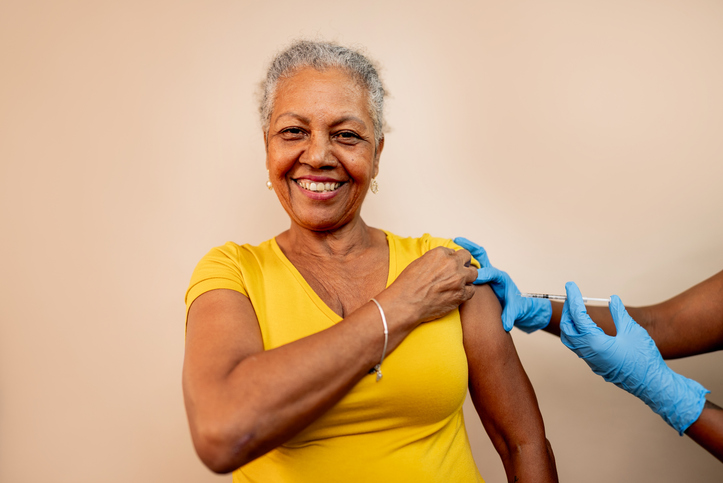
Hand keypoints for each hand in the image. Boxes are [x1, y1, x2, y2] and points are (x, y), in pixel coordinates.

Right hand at [389, 246, 477, 323]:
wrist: (406, 303)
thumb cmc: (407, 285)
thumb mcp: (418, 263)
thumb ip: (433, 260)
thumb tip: (440, 263)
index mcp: (440, 254)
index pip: (453, 251)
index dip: (450, 259)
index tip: (448, 265)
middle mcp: (452, 264)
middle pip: (466, 257)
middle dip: (462, 263)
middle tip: (457, 271)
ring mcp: (459, 279)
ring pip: (474, 273)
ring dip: (468, 277)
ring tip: (459, 282)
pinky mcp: (462, 294)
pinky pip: (472, 290)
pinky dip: (466, 291)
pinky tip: (458, 293)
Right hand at [454, 237, 550, 332]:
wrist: (519, 306)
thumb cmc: (518, 306)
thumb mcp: (516, 311)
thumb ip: (510, 315)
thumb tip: (506, 324)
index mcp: (501, 278)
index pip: (491, 273)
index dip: (482, 274)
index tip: (473, 277)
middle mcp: (493, 273)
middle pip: (481, 256)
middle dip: (470, 248)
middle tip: (457, 241)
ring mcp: (486, 273)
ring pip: (475, 258)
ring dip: (464, 251)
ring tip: (451, 245)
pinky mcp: (481, 276)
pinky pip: (471, 265)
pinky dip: (462, 260)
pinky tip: (451, 259)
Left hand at [560, 281, 708, 434]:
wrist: (652, 385)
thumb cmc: (644, 359)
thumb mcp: (632, 331)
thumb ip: (619, 314)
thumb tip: (612, 300)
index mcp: (594, 342)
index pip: (577, 315)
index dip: (573, 298)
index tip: (570, 285)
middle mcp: (588, 353)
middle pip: (568, 328)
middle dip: (567, 310)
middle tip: (572, 296)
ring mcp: (591, 361)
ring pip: (571, 340)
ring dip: (570, 323)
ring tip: (576, 309)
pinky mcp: (596, 365)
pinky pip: (579, 348)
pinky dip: (577, 333)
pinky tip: (585, 327)